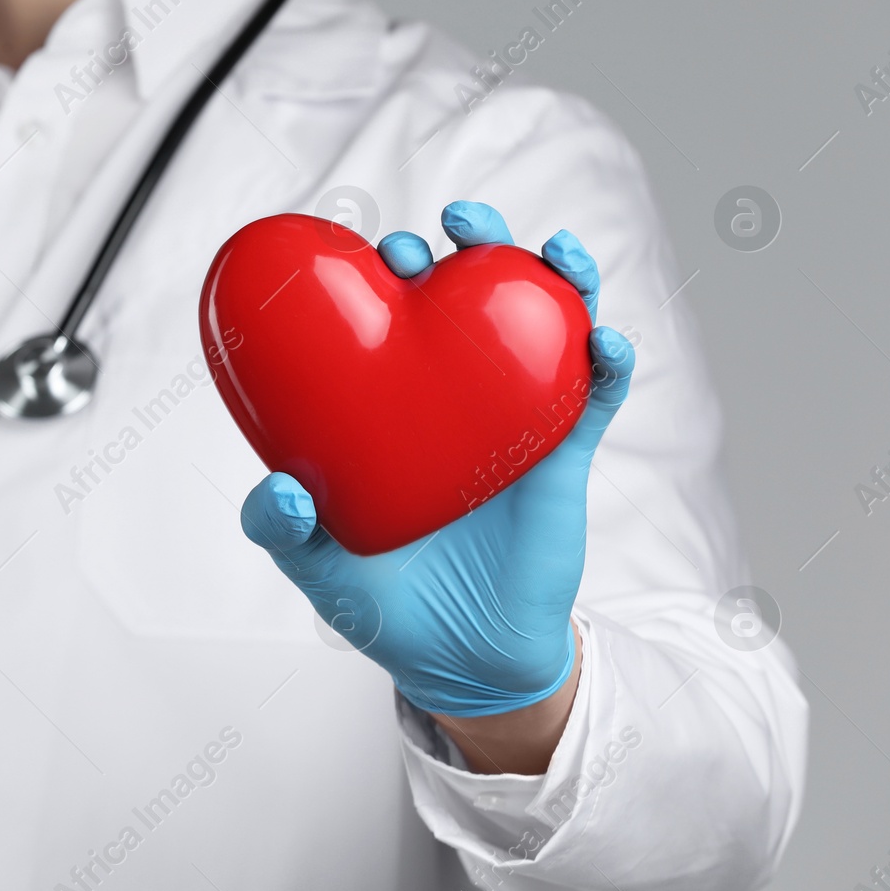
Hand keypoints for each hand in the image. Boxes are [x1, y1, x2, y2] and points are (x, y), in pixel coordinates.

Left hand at [241, 201, 634, 767]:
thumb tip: (281, 487)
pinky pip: (596, 397)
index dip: (387, 273)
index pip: (392, 319)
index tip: (378, 251)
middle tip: (457, 228)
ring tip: (555, 252)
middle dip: (471, 247)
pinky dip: (608, 361)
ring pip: (546, 327)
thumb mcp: (318, 568)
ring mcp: (513, 421)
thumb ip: (283, 530)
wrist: (464, 662)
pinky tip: (602, 339)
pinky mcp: (563, 457)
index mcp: (392, 408)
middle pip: (471, 299)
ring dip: (556, 277)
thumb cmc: (385, 605)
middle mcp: (454, 400)